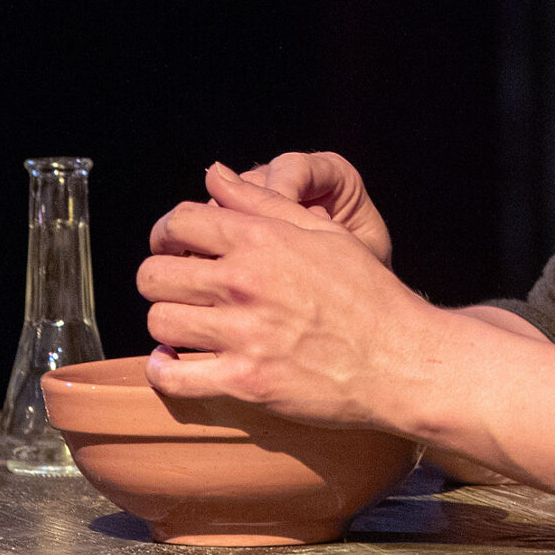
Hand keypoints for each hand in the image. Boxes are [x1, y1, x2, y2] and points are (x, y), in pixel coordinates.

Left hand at [139, 164, 429, 427]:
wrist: (399, 359)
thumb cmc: (368, 295)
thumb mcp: (322, 232)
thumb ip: (261, 201)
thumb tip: (214, 174)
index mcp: (262, 240)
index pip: (178, 222)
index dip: (165, 233)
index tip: (173, 248)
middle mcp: (245, 283)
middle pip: (154, 275)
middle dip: (160, 280)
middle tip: (179, 290)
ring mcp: (243, 334)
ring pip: (160, 322)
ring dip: (168, 325)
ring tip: (188, 326)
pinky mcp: (245, 381)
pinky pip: (173, 377)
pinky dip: (165, 371)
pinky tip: (175, 363)